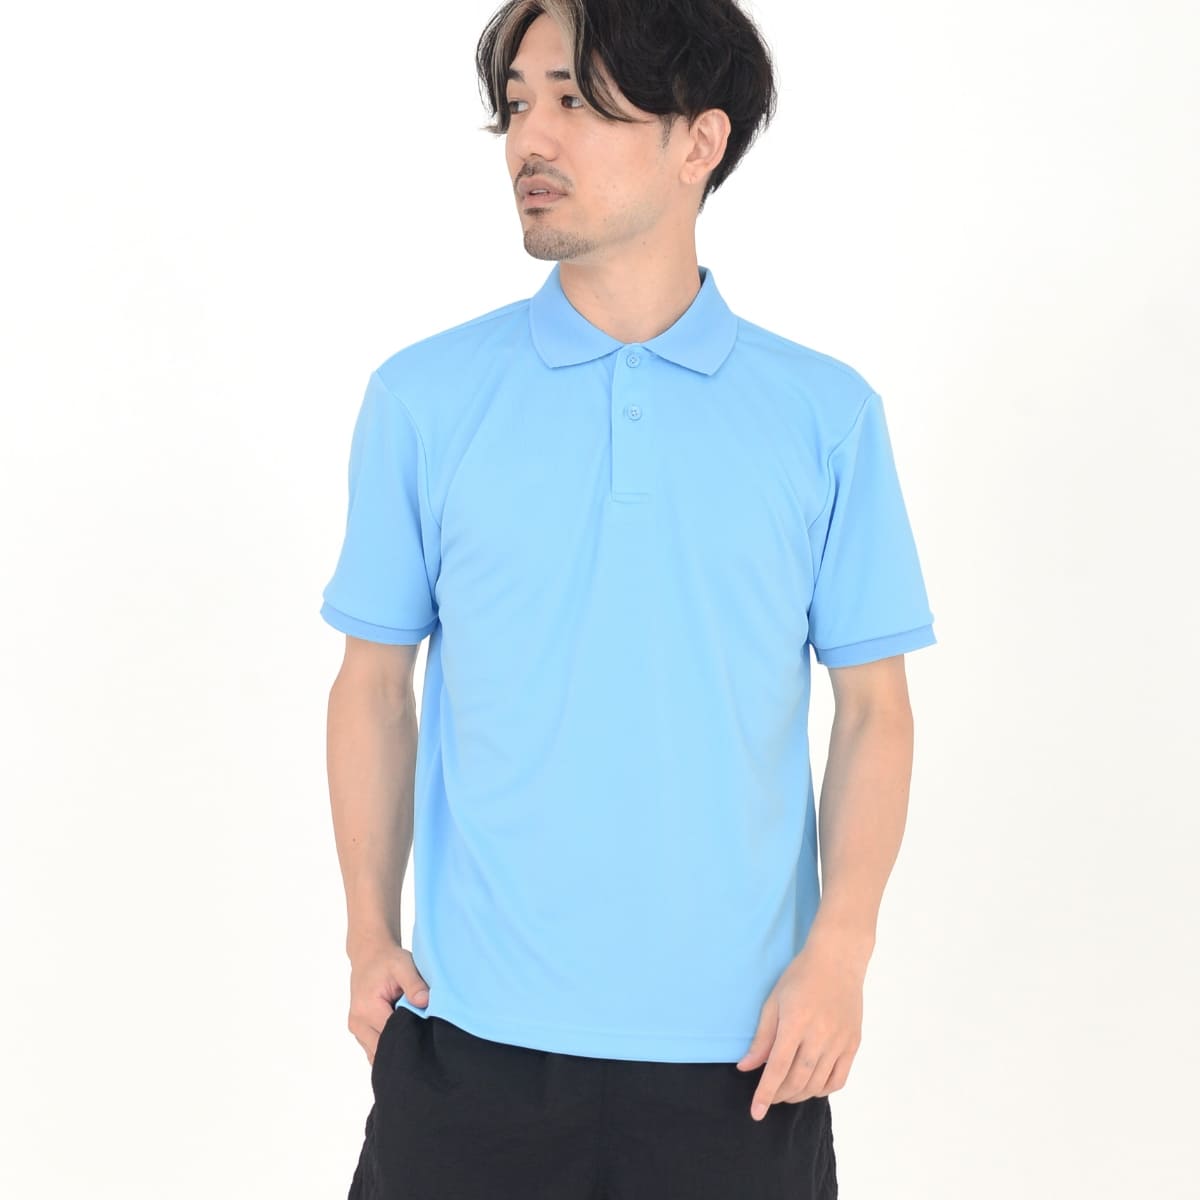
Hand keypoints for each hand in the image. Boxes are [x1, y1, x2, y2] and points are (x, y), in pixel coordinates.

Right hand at [347, 938, 430, 1064]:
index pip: (391, 1036)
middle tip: (424, 1039)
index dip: (411, 1037)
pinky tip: (402, 1035)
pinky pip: (375, 1049)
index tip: (427, 1033)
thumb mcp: (403, 965)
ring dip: (395, 1047)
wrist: (369, 955)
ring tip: (412, 1034)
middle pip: (384, 1049)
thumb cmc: (387, 960)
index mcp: (367, 1009)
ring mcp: (357, 1030)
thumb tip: (425, 1003)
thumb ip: (414, 984)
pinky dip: (388, 1045)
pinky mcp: (360, 1032)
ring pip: (378, 1054)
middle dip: (404, 1046)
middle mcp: (358, 1024)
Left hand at [735, 933, 864, 1119]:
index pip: (777, 1068)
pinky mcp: (853, 1044)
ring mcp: (839, 1041)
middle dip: (780, 1095)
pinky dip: (823, 1090)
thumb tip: (746, 1068)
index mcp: (795, 1022)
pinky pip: (839, 1079)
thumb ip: (762, 1038)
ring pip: (817, 1084)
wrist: (838, 960)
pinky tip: (811, 1086)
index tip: (756, 1113)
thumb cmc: (800, 976)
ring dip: (799, 1095)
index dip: (765, 1093)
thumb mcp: (774, 1001)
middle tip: (770, 1097)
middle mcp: (819, 1035)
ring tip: (787, 1093)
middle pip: (797, 1080)